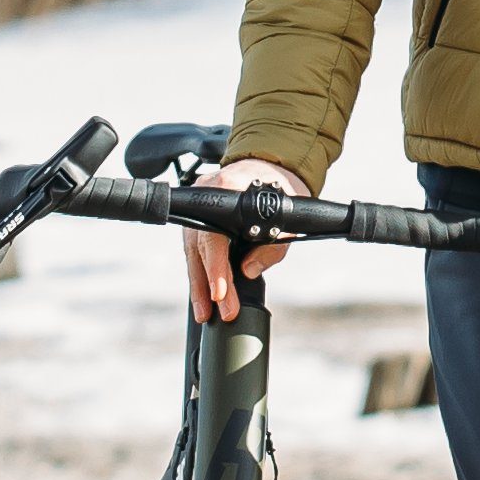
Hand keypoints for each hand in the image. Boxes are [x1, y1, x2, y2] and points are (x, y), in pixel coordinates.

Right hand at [185, 158, 305, 321]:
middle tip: (214, 313)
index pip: (214, 237)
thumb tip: (249, 272)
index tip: (220, 294)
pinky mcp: (198, 214)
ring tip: (204, 312)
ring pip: (192, 250)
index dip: (216, 268)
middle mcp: (206, 194)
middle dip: (206, 284)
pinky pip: (194, 246)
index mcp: (227, 190)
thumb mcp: (287, 219)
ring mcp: (199, 203)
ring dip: (198, 283)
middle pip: (199, 247)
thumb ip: (271, 248)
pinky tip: (202, 292)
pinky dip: (199, 270)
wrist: (273, 165)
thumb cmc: (282, 190)